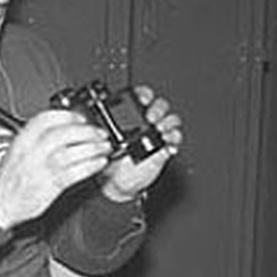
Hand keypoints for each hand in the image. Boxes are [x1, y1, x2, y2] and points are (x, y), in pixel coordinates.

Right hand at [0, 109, 111, 229]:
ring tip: (103, 148)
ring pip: (71, 153)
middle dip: (86, 132)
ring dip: (92, 148)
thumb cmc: (9, 177)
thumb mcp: (18, 149)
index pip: (47, 119)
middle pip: (63, 134)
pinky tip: (99, 163)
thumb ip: (38, 137)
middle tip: (99, 134)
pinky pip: (75, 173)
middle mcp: (31, 152)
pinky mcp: (50, 186)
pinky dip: (90, 166)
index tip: (81, 119)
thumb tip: (66, 128)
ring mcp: (41, 169)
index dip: (68, 116)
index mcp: (23, 139)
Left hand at [101, 85, 181, 201]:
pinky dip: (173, 138)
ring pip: (171, 119)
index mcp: (129, 114)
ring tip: (160, 130)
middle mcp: (145, 121)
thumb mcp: (102, 143)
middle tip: (151, 119)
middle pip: (160, 105)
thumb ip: (103, 133)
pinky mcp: (165, 146)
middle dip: (158, 109)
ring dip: (167, 122)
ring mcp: (157, 133)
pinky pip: (175, 138)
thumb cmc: (108, 160)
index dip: (144, 95)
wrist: (117, 181)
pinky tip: (166, 142)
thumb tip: (101, 127)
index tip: (142, 100)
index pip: (141, 96)